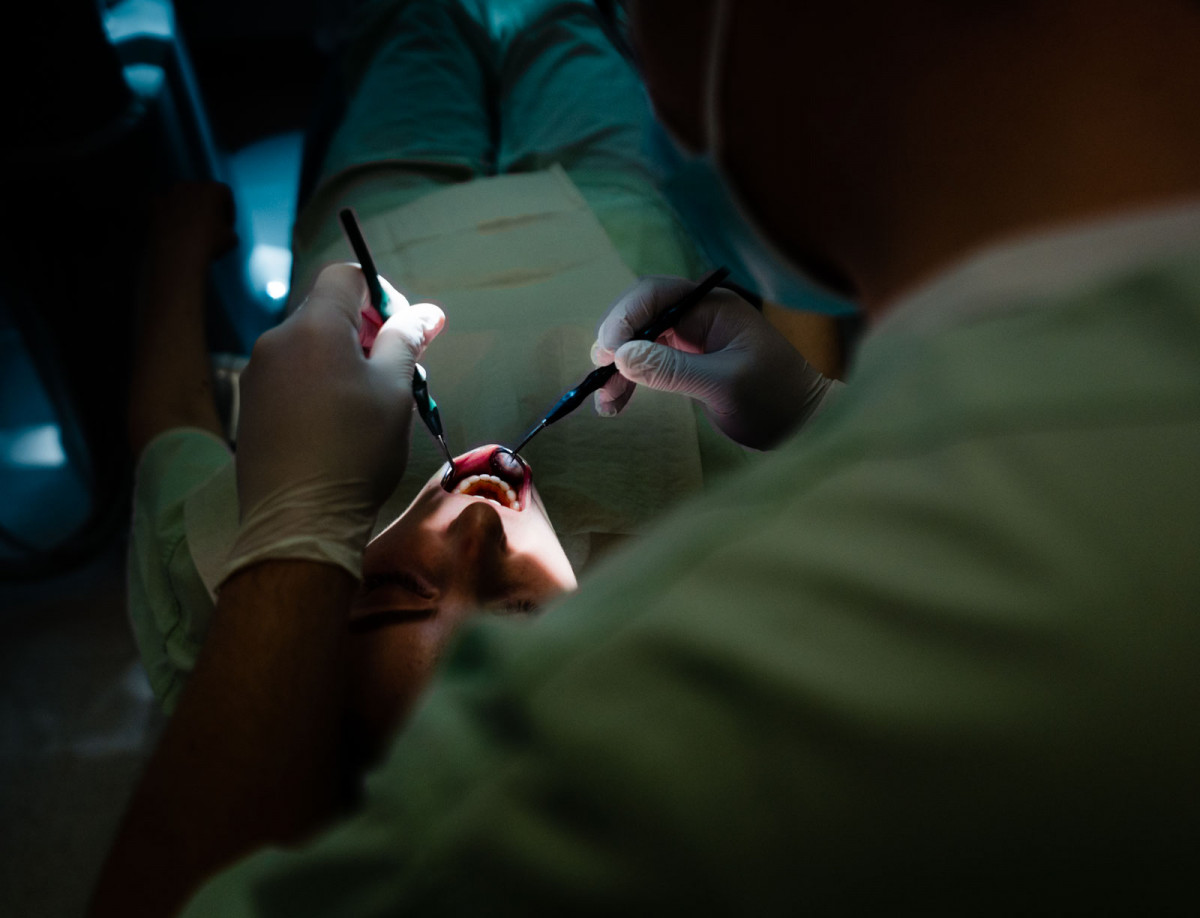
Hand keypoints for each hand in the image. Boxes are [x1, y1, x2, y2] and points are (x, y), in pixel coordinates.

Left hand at [147, 182, 238, 267]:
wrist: (178, 253)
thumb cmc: (210, 243)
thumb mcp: (231, 239)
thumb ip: (229, 229)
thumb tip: (225, 232)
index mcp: (213, 189)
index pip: (225, 194)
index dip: (228, 210)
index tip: (227, 225)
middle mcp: (191, 185)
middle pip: (201, 192)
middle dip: (205, 205)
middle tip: (207, 224)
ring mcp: (170, 192)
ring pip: (181, 196)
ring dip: (185, 207)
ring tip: (187, 226)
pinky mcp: (154, 203)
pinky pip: (163, 205)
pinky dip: (167, 213)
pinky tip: (171, 228)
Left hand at [225, 264, 444, 582]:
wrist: (299, 519)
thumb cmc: (356, 450)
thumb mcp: (394, 391)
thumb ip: (407, 341)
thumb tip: (427, 312)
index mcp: (313, 327)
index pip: (345, 276)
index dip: (382, 294)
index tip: (404, 333)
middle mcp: (276, 341)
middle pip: (326, 312)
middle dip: (366, 333)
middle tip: (396, 376)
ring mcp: (257, 375)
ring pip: (308, 347)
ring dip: (342, 362)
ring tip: (368, 408)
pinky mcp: (250, 407)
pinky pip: (290, 377)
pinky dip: (318, 386)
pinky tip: (337, 428)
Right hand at [592, 276, 832, 449]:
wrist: (809, 425)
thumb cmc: (779, 398)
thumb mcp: (725, 385)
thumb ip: (674, 370)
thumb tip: (622, 355)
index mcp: (714, 307)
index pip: (657, 295)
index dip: (625, 317)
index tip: (607, 352)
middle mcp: (700, 316)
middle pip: (642, 317)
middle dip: (616, 345)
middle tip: (598, 376)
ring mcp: (693, 340)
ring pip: (640, 343)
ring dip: (618, 369)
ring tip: (605, 404)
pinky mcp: (689, 364)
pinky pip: (649, 364)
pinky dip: (631, 381)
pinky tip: (617, 402)